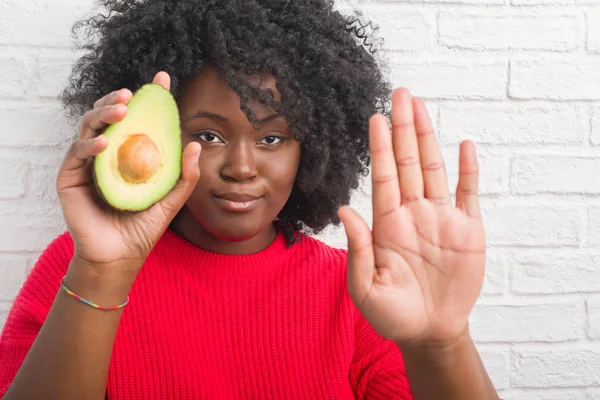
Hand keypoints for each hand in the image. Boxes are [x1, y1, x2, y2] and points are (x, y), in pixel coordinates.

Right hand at [57, 72, 200, 276]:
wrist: (120, 256)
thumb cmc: (144, 228)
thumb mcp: (171, 200)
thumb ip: (184, 176)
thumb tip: (195, 144)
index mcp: (130, 155)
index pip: (138, 120)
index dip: (148, 99)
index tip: (162, 79)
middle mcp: (107, 154)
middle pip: (108, 116)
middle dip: (117, 99)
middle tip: (133, 94)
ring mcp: (87, 164)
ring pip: (90, 127)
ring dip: (103, 113)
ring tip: (121, 109)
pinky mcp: (70, 178)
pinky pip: (77, 153)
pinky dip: (90, 144)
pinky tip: (105, 141)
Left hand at [338, 88, 485, 346]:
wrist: (429, 332)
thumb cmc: (393, 314)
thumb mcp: (366, 287)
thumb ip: (358, 247)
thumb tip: (344, 209)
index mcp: (388, 224)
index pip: (384, 176)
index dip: (379, 147)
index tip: (374, 118)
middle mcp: (414, 214)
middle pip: (408, 162)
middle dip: (403, 128)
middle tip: (399, 93)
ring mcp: (441, 219)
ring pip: (435, 169)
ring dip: (429, 138)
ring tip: (421, 107)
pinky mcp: (467, 231)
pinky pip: (468, 194)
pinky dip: (467, 170)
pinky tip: (464, 146)